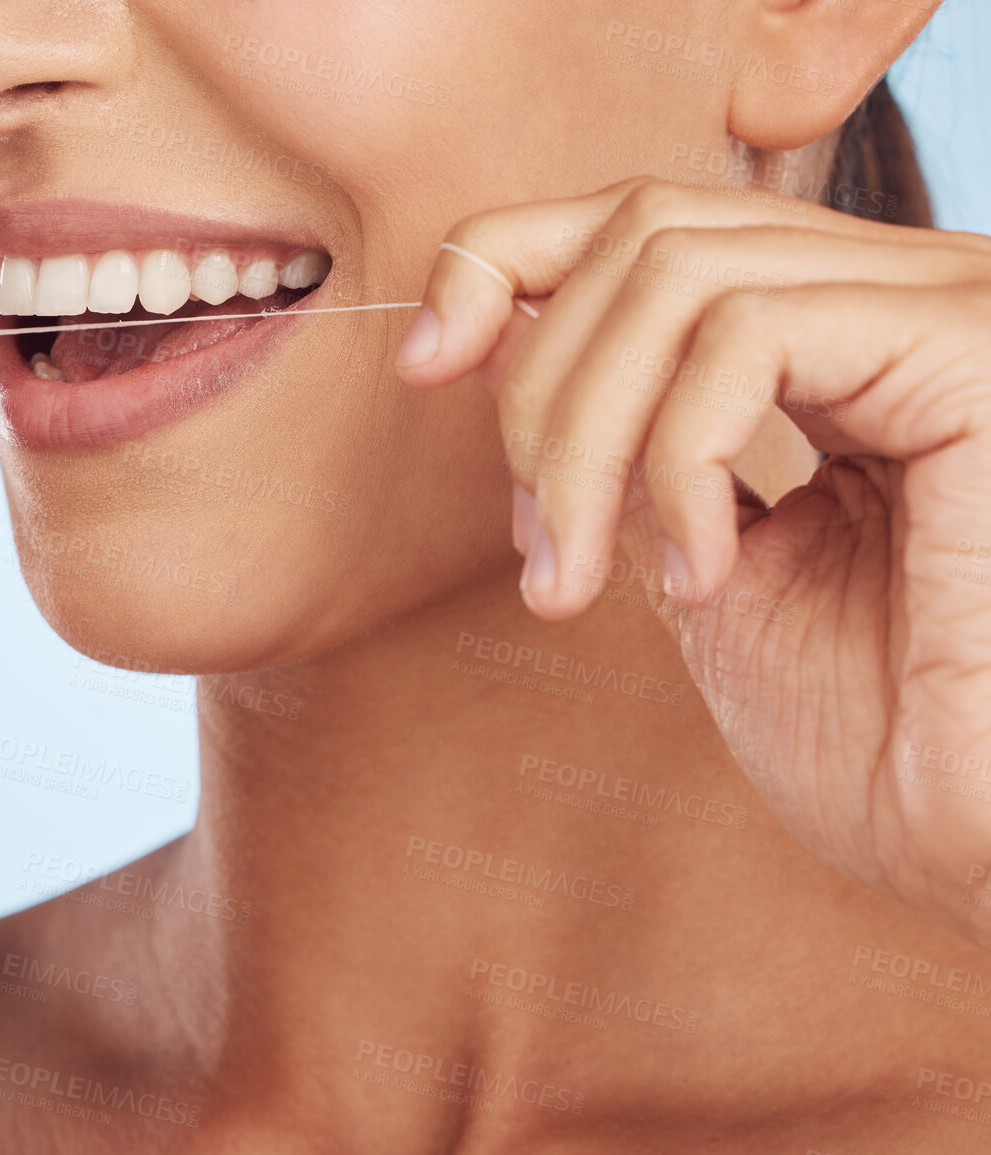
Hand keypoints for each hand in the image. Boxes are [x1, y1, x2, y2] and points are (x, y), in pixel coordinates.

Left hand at [398, 178, 990, 945]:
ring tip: (581, 576)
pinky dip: (676, 460)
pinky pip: (751, 337)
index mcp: (847, 337)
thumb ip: (621, 443)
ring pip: (678, 271)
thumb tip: (488, 341)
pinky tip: (700, 578)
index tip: (423, 366)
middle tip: (540, 547)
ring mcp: (947, 308)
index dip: (509, 260)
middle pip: (645, 228)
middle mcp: (902, 295)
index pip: (651, 217)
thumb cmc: (874, 739)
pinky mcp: (973, 348)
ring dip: (581, 438)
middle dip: (537, 389)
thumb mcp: (699, 565)